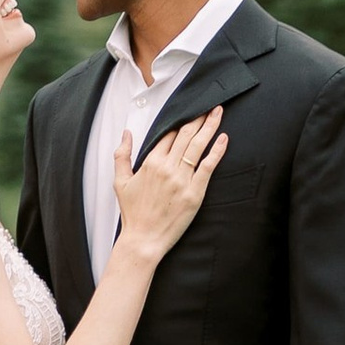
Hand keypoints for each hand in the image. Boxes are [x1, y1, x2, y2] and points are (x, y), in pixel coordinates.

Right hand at [113, 106, 225, 264]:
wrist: (143, 240)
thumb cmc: (133, 213)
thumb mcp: (120, 181)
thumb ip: (122, 155)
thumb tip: (126, 133)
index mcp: (150, 163)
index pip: (168, 134)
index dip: (180, 119)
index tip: (189, 109)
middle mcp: (167, 168)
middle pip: (185, 134)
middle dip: (198, 116)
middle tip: (209, 104)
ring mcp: (182, 180)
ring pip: (198, 146)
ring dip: (210, 126)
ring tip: (218, 112)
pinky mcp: (195, 192)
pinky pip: (208, 166)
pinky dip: (217, 151)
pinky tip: (223, 138)